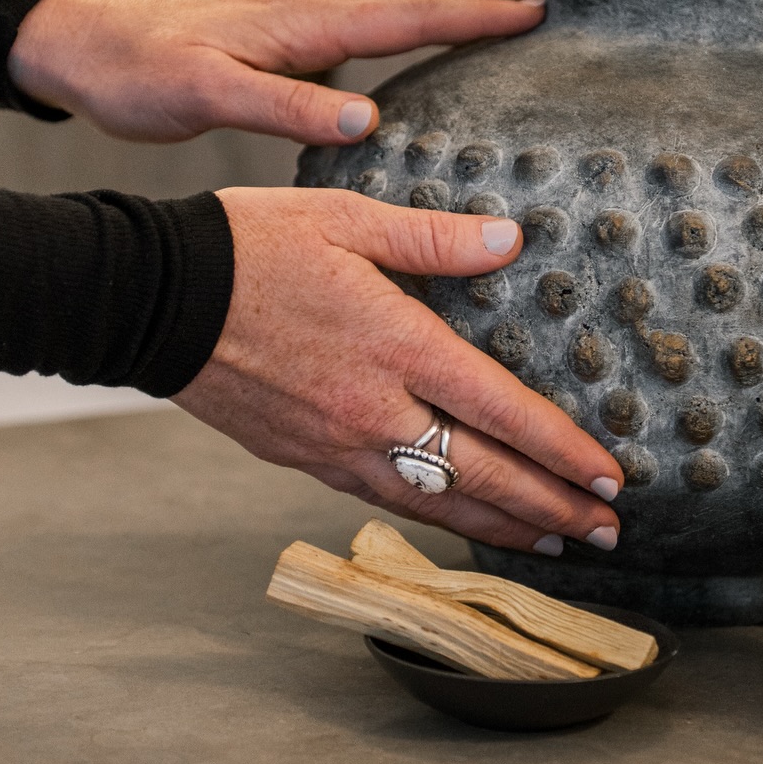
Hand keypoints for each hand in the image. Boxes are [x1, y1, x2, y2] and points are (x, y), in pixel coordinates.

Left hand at [8, 0, 542, 144]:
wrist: (77, 43)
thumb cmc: (134, 68)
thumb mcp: (204, 93)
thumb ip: (283, 107)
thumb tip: (367, 122)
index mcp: (301, 23)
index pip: (406, 16)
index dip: (472, 18)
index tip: (533, 14)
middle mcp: (306, 13)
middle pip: (409, 4)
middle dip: (477, 4)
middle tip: (541, 9)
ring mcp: (293, 23)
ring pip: (386, 12)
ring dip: (444, 12)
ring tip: (497, 22)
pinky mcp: (277, 39)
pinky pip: (358, 30)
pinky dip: (400, 32)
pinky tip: (406, 53)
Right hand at [173, 188, 623, 554]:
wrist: (152, 299)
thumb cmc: (246, 247)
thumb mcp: (344, 218)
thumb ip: (433, 238)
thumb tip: (510, 240)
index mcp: (395, 344)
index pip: (501, 410)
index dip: (562, 450)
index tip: (610, 478)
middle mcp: (373, 408)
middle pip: (481, 474)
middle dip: (551, 507)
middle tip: (606, 533)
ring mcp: (336, 444)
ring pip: (436, 503)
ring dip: (502, 527)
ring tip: (553, 545)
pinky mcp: (303, 459)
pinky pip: (383, 500)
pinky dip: (436, 519)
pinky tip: (461, 522)